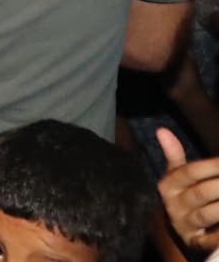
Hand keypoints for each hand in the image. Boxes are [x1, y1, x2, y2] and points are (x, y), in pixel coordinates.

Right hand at [157, 127, 218, 249]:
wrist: (177, 233)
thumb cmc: (183, 198)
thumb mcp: (176, 177)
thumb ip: (173, 155)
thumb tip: (162, 130)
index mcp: (168, 186)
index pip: (189, 172)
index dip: (211, 165)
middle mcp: (174, 206)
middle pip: (200, 192)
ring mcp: (185, 226)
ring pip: (206, 215)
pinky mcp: (196, 244)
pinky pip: (210, 240)